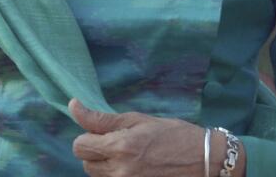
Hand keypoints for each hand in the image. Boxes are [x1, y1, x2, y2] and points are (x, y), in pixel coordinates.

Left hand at [70, 98, 207, 175]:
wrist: (202, 159)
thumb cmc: (174, 134)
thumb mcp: (141, 120)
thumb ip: (104, 118)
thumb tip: (73, 106)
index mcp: (121, 146)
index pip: (79, 145)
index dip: (89, 135)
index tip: (103, 131)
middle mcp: (119, 169)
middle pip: (85, 162)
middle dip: (96, 150)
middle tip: (120, 141)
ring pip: (96, 174)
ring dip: (105, 164)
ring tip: (130, 154)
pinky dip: (116, 173)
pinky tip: (135, 166)